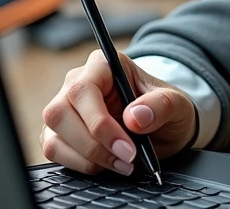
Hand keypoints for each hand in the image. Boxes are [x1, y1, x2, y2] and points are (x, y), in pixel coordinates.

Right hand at [40, 49, 197, 175]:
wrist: (163, 128)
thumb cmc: (164, 108)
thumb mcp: (176, 103)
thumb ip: (161, 105)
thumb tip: (134, 116)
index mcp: (103, 65)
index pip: (83, 89)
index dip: (99, 122)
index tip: (126, 146)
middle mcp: (77, 83)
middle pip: (61, 114)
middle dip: (95, 145)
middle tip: (127, 158)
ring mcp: (64, 109)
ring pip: (54, 137)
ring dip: (88, 158)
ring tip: (122, 163)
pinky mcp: (58, 133)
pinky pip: (54, 152)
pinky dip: (80, 165)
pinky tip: (106, 164)